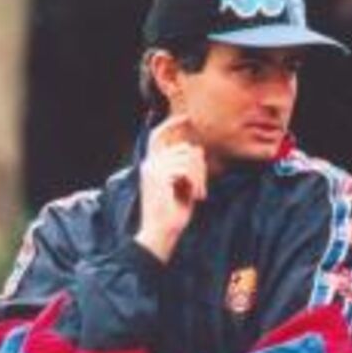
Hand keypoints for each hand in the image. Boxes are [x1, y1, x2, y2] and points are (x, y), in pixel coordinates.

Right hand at [136, 116, 206, 262]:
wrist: (159, 234)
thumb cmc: (172, 216)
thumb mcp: (182, 188)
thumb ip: (187, 169)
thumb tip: (197, 150)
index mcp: (151, 166)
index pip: (159, 136)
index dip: (173, 125)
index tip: (187, 118)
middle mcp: (149, 164)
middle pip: (184, 149)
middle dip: (200, 167)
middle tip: (201, 189)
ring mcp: (153, 169)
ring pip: (188, 158)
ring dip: (200, 177)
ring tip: (199, 195)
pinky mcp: (159, 177)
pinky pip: (186, 169)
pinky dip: (196, 183)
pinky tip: (196, 197)